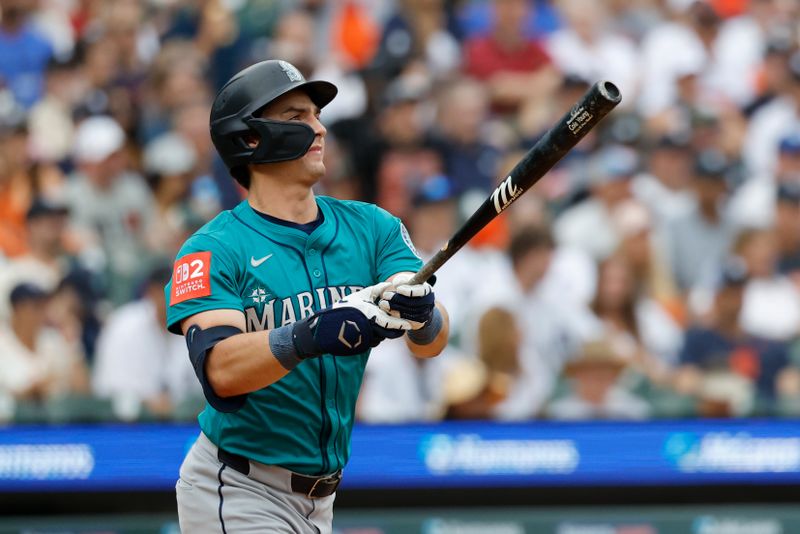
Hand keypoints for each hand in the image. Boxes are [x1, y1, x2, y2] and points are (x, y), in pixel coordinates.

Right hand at [292, 283, 411, 356]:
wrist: (325, 330)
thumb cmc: (342, 310)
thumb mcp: (359, 296)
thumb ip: (376, 290)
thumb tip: (390, 284)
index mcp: (372, 317)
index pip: (393, 323)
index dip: (403, 324)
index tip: (411, 323)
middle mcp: (371, 330)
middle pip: (391, 333)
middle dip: (398, 328)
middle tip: (408, 324)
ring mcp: (367, 340)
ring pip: (383, 336)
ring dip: (384, 330)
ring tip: (377, 321)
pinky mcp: (363, 346)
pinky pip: (374, 340)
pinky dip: (375, 334)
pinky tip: (368, 327)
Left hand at [378, 273, 434, 329]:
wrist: (411, 302)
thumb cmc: (406, 287)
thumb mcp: (404, 280)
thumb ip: (401, 280)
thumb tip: (397, 284)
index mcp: (427, 290)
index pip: (421, 292)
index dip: (410, 291)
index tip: (398, 289)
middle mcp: (428, 303)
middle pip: (415, 304)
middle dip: (398, 300)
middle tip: (386, 296)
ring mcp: (424, 314)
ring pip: (411, 314)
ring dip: (395, 309)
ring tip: (383, 304)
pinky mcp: (418, 323)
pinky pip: (407, 322)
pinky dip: (397, 317)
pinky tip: (388, 311)